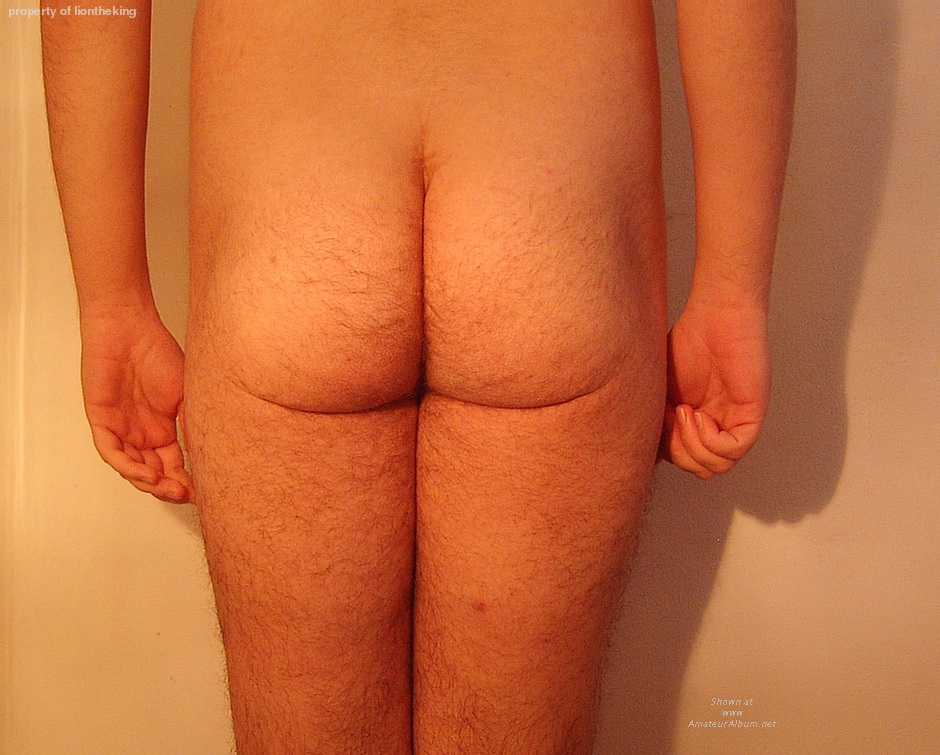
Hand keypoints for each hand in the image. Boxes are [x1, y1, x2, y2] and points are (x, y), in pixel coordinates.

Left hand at [79, 305, 193, 502]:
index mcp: (163, 429)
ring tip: (170, 489)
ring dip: (151, 483)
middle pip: (154, 472)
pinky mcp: (102, 422)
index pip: (174, 465)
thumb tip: (207, 455)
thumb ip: (192, 424)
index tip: (203, 492)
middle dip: (170, 488)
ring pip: (133, 468)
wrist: (129, 329)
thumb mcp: (186, 395)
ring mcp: (121, 430)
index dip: (187, 481)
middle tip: (187, 495)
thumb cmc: (158, 353)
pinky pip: (112, 452)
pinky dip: (129, 466)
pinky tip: (147, 474)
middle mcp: (141, 434)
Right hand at [660, 299, 770, 478]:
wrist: (715, 315)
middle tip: (668, 417)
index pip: (683, 460)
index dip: (665, 450)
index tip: (655, 420)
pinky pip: (733, 450)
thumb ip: (655, 419)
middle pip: (699, 468)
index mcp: (698, 423)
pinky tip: (698, 414)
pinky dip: (709, 440)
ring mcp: (735, 422)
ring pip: (716, 466)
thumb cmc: (689, 341)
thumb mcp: (659, 389)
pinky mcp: (751, 415)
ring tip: (683, 412)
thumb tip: (640, 449)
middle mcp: (718, 426)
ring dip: (692, 446)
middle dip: (677, 451)